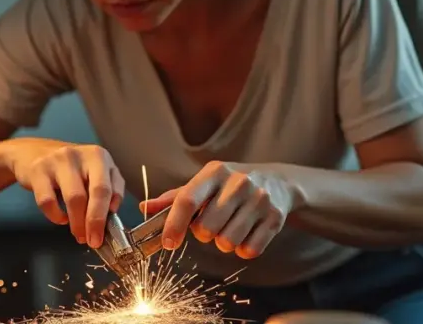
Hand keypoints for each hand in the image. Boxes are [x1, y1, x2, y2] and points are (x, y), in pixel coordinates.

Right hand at [0, 140, 124, 248]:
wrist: (33, 152)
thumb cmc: (70, 167)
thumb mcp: (94, 171)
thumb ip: (109, 188)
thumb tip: (113, 213)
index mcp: (99, 156)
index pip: (109, 189)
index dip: (107, 216)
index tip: (105, 236)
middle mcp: (81, 155)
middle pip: (96, 192)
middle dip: (95, 222)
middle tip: (92, 241)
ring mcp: (58, 161)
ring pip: (74, 198)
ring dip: (77, 223)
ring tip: (78, 234)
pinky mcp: (38, 170)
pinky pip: (47, 201)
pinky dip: (55, 215)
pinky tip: (61, 218)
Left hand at [140, 161, 294, 258]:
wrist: (278, 182)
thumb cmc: (231, 185)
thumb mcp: (205, 183)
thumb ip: (175, 198)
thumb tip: (145, 207)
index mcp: (215, 171)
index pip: (187, 200)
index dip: (173, 225)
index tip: (167, 243)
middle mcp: (238, 182)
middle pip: (205, 228)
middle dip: (204, 234)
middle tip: (212, 225)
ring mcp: (259, 200)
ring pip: (227, 242)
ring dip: (224, 243)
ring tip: (230, 227)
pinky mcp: (276, 218)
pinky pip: (249, 250)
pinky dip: (243, 249)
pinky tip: (247, 233)